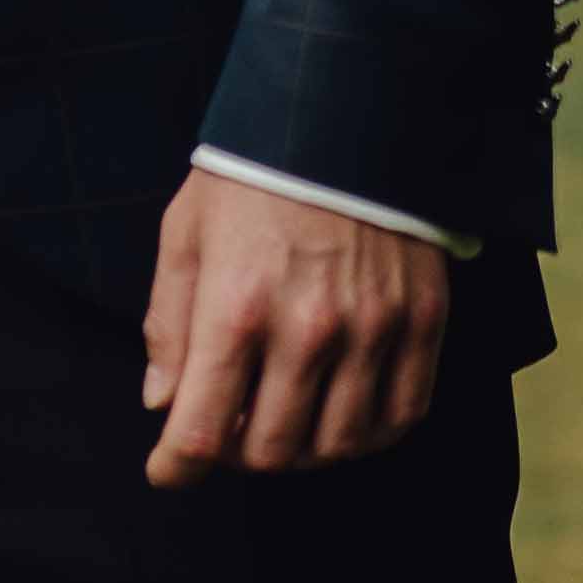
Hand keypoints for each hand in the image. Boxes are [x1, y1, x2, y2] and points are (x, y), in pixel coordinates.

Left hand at [141, 171, 446, 488]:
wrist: (345, 112)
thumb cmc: (252, 175)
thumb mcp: (185, 233)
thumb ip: (168, 323)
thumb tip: (161, 402)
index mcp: (236, 307)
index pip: (200, 431)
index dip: (176, 467)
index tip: (167, 470)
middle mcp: (307, 330)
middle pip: (269, 452)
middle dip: (236, 455)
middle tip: (227, 428)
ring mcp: (372, 330)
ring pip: (336, 446)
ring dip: (301, 450)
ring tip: (283, 421)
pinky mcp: (421, 323)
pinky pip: (401, 415)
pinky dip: (368, 434)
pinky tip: (343, 415)